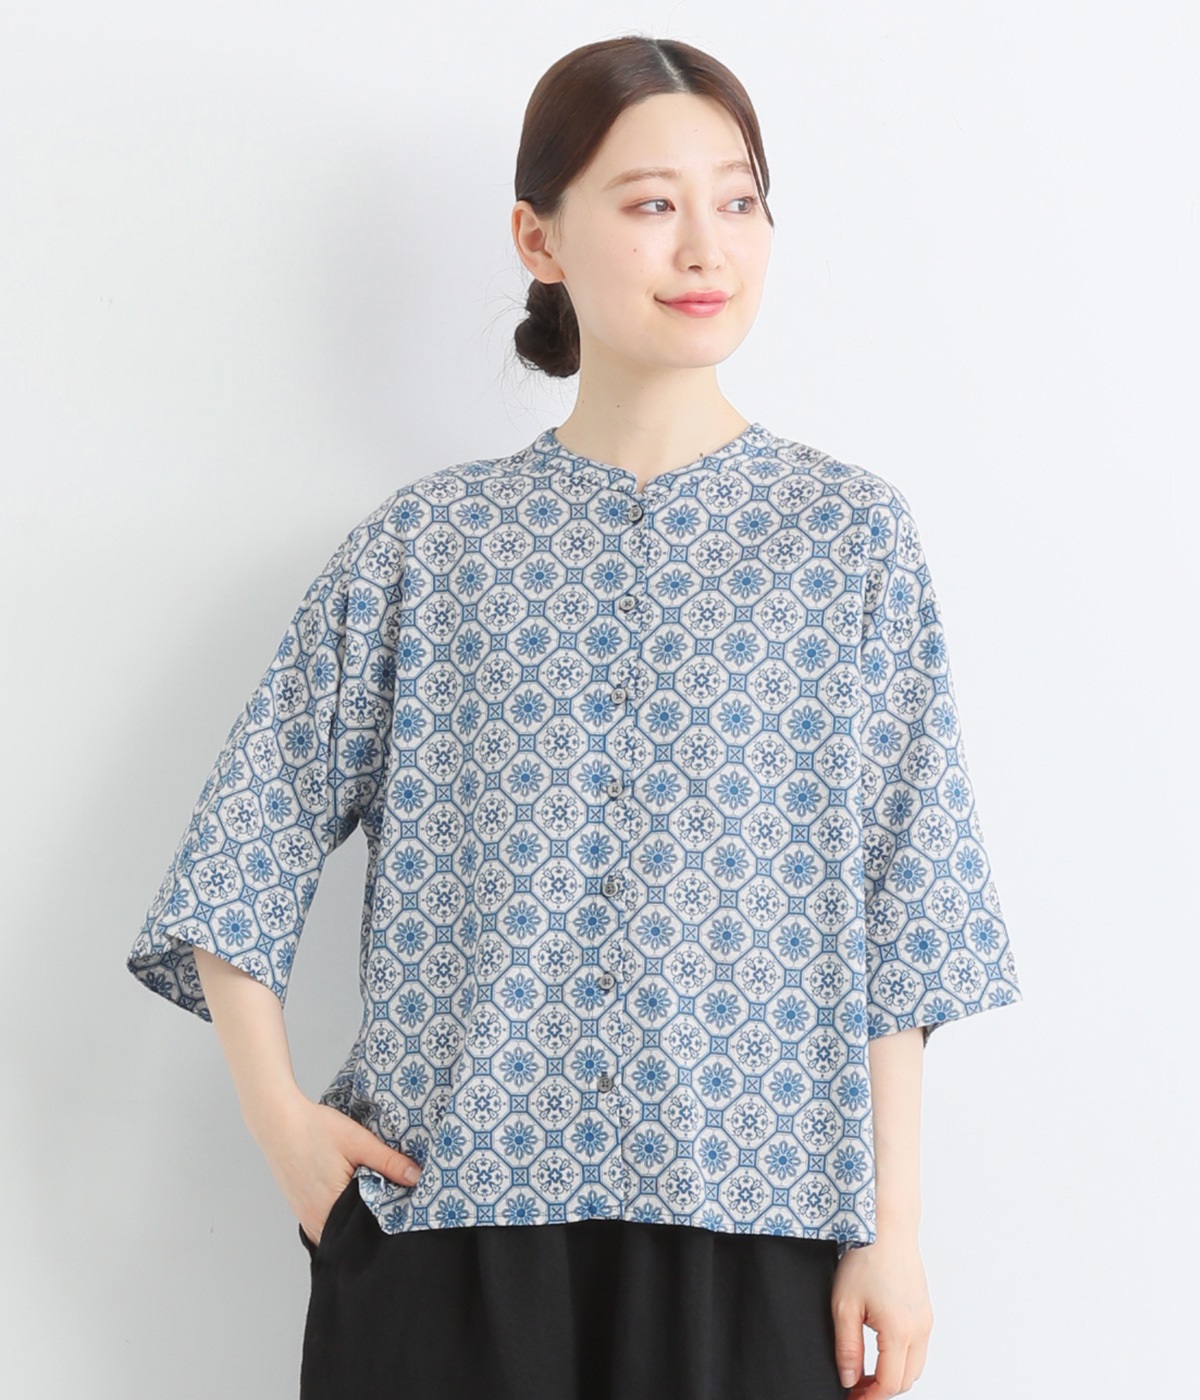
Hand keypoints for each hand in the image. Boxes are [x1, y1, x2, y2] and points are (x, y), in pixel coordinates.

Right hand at [245, 1088, 423, 1246]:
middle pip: (351, 1233)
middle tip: (390, 1204)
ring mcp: (304, 1216)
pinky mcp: (300, 1208)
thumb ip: (389, 1162)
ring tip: (371, 1198)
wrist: (278, 1120)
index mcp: (330, 1209)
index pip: (366, 1231)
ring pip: (337, 1228)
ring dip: (353, 1218)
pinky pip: (324, 1222)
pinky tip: (349, 1196)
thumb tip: (418, 1178)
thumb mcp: (358, 1142)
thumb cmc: (315, 1129)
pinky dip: (338, 1214)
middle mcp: (314, 1220)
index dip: (386, 1222)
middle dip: (371, 1223)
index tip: (402, 1211)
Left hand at [831, 1235, 932, 1396]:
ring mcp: (926, 1320)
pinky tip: (880, 1351)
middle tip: (856, 1387)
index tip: (852, 1398)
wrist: (886, 1228)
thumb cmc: (864, 1258)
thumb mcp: (844, 1305)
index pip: (889, 1384)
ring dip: (893, 1376)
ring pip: (915, 1367)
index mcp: (899, 1331)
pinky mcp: (925, 1312)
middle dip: (881, 1390)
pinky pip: (918, 1349)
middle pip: (906, 1381)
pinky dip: (902, 1359)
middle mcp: (919, 1329)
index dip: (869, 1398)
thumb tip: (850, 1379)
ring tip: (866, 1371)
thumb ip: (847, 1348)